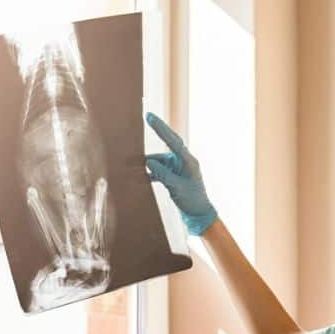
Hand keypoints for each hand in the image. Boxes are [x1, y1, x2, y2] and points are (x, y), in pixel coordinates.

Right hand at [144, 112, 217, 236]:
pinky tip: (141, 176)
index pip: (173, 141)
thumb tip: (148, 161)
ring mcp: (179, 168)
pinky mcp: (174, 176)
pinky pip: (160, 170)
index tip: (150, 117)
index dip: (161, 129)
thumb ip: (162, 174)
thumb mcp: (176, 188)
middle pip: (168, 144)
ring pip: (161, 160)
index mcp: (188, 161)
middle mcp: (184, 161)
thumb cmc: (192, 201)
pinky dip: (152, 172)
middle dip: (158, 132)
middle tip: (147, 117)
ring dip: (150, 162)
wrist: (199, 216)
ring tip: (135, 164)